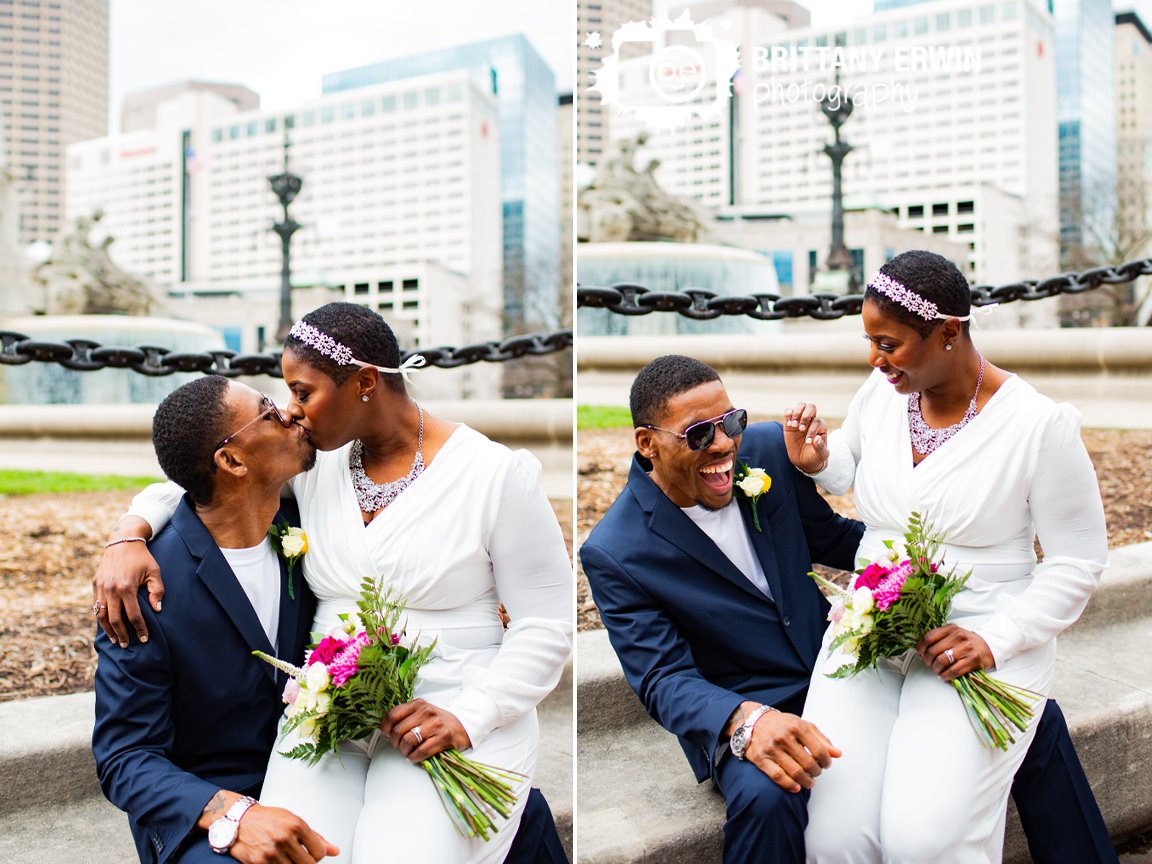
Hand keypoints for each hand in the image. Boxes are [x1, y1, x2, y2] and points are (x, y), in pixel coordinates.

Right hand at [92, 528, 163, 647]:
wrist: (123, 541)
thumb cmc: (142, 557)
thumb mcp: (154, 571)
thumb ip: (157, 591)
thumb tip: (157, 610)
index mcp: (127, 587)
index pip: (133, 615)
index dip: (139, 629)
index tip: (144, 638)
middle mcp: (111, 589)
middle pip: (115, 619)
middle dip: (122, 634)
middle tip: (127, 645)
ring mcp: (101, 587)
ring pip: (101, 615)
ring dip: (108, 629)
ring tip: (115, 640)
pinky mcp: (95, 584)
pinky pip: (96, 605)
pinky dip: (100, 617)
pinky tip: (106, 625)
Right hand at [231, 804, 338, 862]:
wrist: (240, 821)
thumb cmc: (268, 819)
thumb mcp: (294, 821)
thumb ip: (315, 837)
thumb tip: (334, 851)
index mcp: (296, 825)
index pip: (319, 851)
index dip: (318, 854)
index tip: (313, 852)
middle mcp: (284, 838)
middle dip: (307, 862)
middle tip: (301, 856)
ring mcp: (271, 852)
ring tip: (288, 856)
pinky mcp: (259, 863)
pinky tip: (278, 860)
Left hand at [380, 698, 470, 761]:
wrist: (463, 725)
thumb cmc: (438, 721)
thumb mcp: (422, 712)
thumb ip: (405, 717)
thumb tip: (386, 732)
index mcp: (418, 704)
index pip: (392, 715)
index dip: (385, 729)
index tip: (387, 735)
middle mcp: (426, 712)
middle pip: (398, 731)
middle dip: (395, 743)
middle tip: (399, 746)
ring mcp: (435, 724)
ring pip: (408, 741)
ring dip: (404, 751)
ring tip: (407, 752)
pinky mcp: (443, 737)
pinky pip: (421, 751)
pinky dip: (414, 757)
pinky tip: (415, 757)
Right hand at [744, 711, 840, 793]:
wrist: (753, 722)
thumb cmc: (782, 724)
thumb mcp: (802, 725)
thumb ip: (821, 739)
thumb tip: (837, 754)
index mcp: (796, 726)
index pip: (819, 750)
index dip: (826, 762)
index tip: (826, 764)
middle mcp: (783, 737)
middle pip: (808, 763)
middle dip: (816, 772)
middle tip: (816, 772)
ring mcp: (771, 748)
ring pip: (795, 772)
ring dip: (806, 781)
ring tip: (809, 782)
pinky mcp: (761, 759)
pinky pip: (778, 776)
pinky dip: (790, 785)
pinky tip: (797, 787)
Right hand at [782, 403, 829, 473]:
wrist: (804, 461)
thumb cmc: (815, 457)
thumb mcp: (820, 455)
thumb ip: (820, 447)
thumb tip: (816, 438)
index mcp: (821, 427)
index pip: (817, 422)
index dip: (812, 431)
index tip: (807, 442)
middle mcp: (812, 421)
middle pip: (811, 407)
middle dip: (805, 416)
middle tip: (801, 429)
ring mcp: (800, 420)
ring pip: (800, 405)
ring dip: (797, 413)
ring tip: (794, 425)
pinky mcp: (790, 423)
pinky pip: (789, 411)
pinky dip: (788, 414)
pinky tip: (789, 425)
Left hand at [917, 624, 994, 680]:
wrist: (990, 646)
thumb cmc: (968, 642)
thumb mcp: (953, 634)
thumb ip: (939, 639)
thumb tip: (922, 651)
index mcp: (951, 629)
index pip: (928, 638)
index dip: (921, 648)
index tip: (920, 653)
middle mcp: (958, 636)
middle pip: (933, 651)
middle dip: (928, 661)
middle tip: (929, 664)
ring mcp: (966, 648)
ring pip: (942, 661)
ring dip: (936, 669)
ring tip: (937, 670)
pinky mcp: (973, 660)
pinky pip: (954, 670)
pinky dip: (945, 675)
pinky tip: (944, 675)